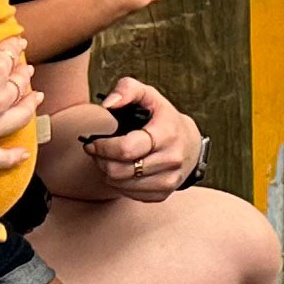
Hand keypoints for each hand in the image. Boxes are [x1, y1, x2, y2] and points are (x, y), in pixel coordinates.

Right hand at [0, 8, 39, 168]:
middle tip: (26, 70)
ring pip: (18, 118)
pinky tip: (23, 154)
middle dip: (24, 74)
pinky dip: (13, 157)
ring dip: (29, 107)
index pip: (9, 54)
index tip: (17, 42)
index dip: (13, 45)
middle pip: (18, 85)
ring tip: (35, 99)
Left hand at [80, 77, 201, 203]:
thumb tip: (108, 103)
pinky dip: (120, 184)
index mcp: (167, 134)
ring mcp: (169, 180)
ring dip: (108, 173)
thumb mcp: (148, 96)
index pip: (126, 149)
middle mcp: (171, 159)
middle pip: (119, 171)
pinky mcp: (164, 194)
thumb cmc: (162, 118)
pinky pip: (129, 194)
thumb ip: (127, 89)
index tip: (92, 144)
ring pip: (121, 185)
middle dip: (101, 161)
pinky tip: (123, 170)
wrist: (190, 145)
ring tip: (109, 160)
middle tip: (98, 152)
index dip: (103, 148)